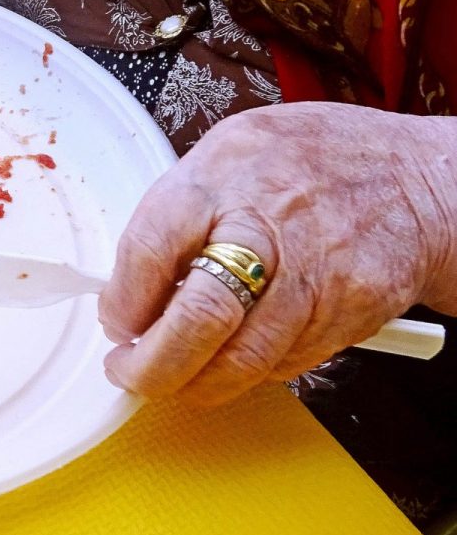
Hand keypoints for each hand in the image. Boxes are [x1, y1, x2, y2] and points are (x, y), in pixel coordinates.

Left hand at [97, 102, 456, 406]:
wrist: (419, 179)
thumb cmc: (312, 161)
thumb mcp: (230, 152)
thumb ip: (178, 213)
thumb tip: (128, 284)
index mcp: (224, 172)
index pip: (150, 248)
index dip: (123, 301)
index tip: (115, 323)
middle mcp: (271, 222)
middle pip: (200, 316)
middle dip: (154, 364)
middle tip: (130, 373)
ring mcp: (317, 273)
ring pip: (245, 358)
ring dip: (198, 383)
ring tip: (175, 378)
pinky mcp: (351, 312)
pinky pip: (287, 363)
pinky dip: (251, 372)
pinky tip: (235, 356)